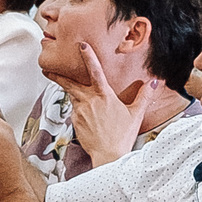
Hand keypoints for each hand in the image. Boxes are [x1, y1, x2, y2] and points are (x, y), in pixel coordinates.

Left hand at [64, 43, 146, 165]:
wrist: (108, 156)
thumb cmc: (122, 136)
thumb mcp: (136, 114)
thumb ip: (144, 96)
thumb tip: (155, 82)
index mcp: (104, 96)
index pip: (95, 71)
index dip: (88, 57)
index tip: (81, 46)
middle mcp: (89, 101)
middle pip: (70, 84)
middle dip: (58, 76)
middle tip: (47, 69)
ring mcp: (80, 112)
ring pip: (72, 97)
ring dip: (68, 92)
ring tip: (62, 87)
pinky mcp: (75, 122)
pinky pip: (74, 112)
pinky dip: (77, 110)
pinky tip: (84, 115)